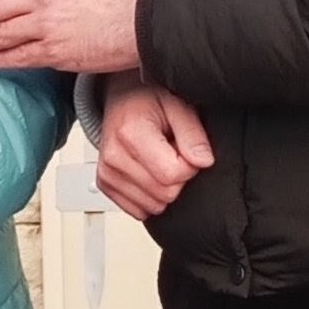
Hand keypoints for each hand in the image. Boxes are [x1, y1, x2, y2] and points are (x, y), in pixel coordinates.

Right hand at [95, 75, 214, 221]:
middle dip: (178, 177)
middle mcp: (113, 157)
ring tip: (159, 158)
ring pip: (154, 206)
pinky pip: (140, 210)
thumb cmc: (148, 99)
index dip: (190, 165)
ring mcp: (107, 174)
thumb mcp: (178, 105)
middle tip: (172, 152)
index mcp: (131, 134)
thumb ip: (193, 134)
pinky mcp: (106, 185)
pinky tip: (148, 170)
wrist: (121, 99)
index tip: (186, 149)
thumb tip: (203, 161)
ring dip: (164, 186)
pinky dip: (150, 195)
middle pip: (165, 194)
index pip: (172, 175)